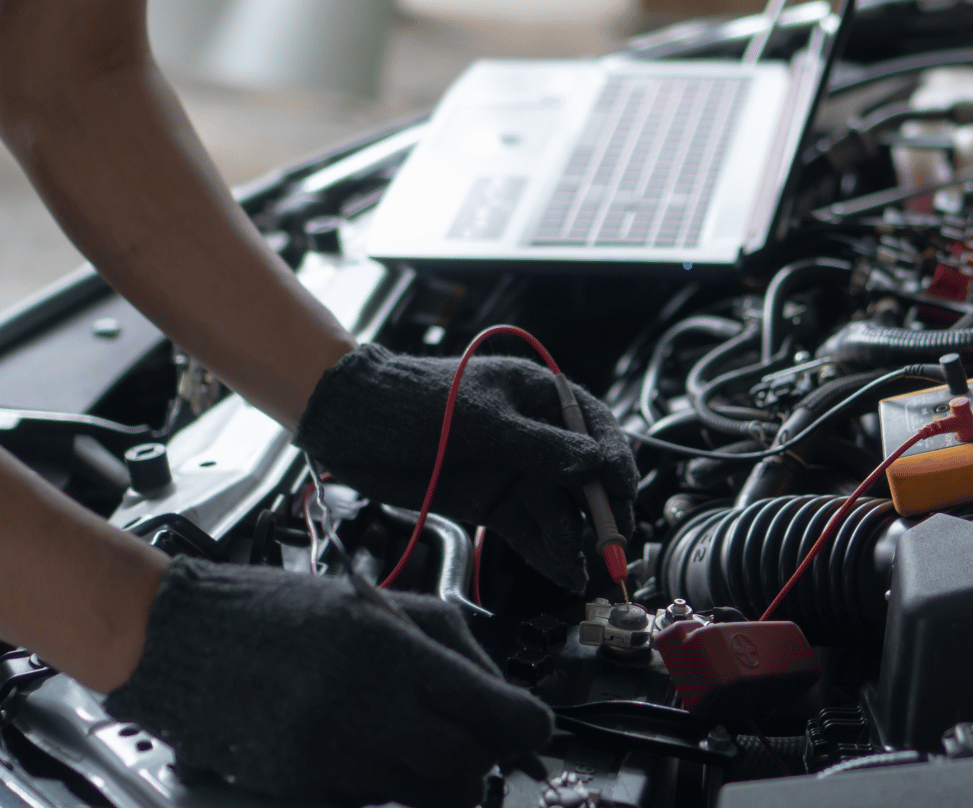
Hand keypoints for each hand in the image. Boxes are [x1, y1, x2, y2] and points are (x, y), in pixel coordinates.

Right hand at [104, 558, 551, 807]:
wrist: (186, 641)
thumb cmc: (285, 614)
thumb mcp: (382, 605)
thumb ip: (455, 651)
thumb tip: (510, 703)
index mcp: (391, 648)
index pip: (496, 711)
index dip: (527, 727)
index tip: (533, 727)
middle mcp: (364, 705)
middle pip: (466, 766)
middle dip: (482, 756)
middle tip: (473, 735)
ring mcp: (330, 754)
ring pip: (424, 792)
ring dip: (436, 773)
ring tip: (412, 735)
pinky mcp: (301, 789)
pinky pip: (372, 801)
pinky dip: (385, 784)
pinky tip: (364, 748)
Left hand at [295, 344, 637, 591]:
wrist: (349, 424)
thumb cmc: (413, 400)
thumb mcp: (480, 420)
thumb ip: (538, 446)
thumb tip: (594, 465)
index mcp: (539, 397)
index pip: (594, 427)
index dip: (614, 459)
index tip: (623, 491)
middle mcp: (535, 437)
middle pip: (584, 476)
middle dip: (602, 511)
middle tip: (614, 546)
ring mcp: (514, 472)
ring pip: (559, 510)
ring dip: (576, 541)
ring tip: (586, 571)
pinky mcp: (491, 504)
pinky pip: (530, 532)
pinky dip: (548, 554)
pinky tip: (564, 574)